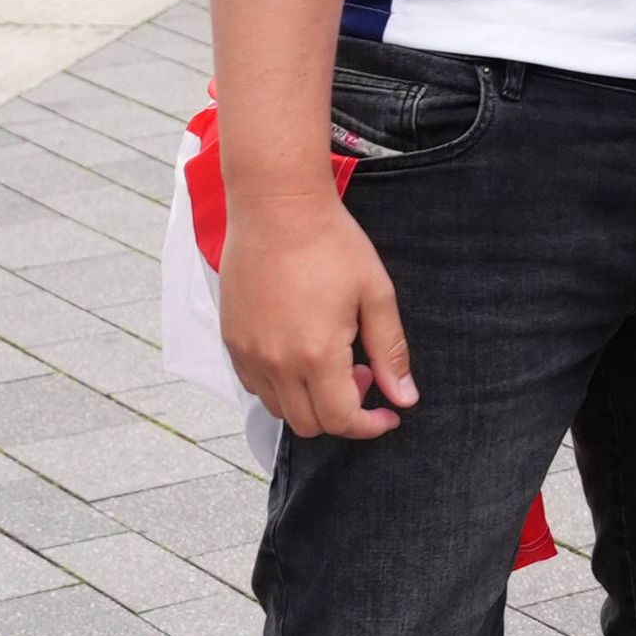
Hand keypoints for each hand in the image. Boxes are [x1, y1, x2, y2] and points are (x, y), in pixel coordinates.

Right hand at [218, 186, 415, 439]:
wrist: (277, 208)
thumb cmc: (332, 244)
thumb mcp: (376, 295)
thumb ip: (390, 352)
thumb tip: (405, 399)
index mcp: (316, 355)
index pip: (341, 420)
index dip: (370, 427)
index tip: (388, 416)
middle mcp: (275, 362)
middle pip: (308, 424)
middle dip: (342, 413)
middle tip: (362, 373)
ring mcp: (247, 353)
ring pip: (279, 409)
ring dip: (309, 401)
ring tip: (332, 358)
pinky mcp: (230, 340)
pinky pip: (254, 386)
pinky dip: (281, 386)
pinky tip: (301, 352)